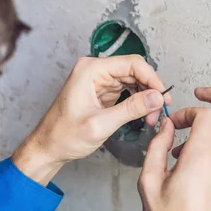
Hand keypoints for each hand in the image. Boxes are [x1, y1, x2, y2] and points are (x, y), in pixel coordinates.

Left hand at [13, 55, 170, 184]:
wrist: (48, 147)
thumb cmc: (64, 136)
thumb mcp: (101, 124)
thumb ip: (131, 109)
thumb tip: (156, 98)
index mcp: (90, 70)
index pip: (132, 64)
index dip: (152, 79)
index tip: (163, 96)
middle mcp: (93, 70)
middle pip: (134, 71)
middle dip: (150, 90)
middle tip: (159, 110)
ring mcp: (97, 80)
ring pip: (132, 81)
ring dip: (145, 97)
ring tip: (152, 116)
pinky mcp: (100, 92)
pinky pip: (125, 90)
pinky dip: (136, 101)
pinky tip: (143, 114)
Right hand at [137, 87, 210, 210]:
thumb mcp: (149, 183)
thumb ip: (157, 148)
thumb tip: (168, 128)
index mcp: (201, 159)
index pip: (207, 114)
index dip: (189, 111)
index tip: (177, 123)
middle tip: (202, 96)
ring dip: (208, 144)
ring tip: (184, 168)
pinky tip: (198, 187)